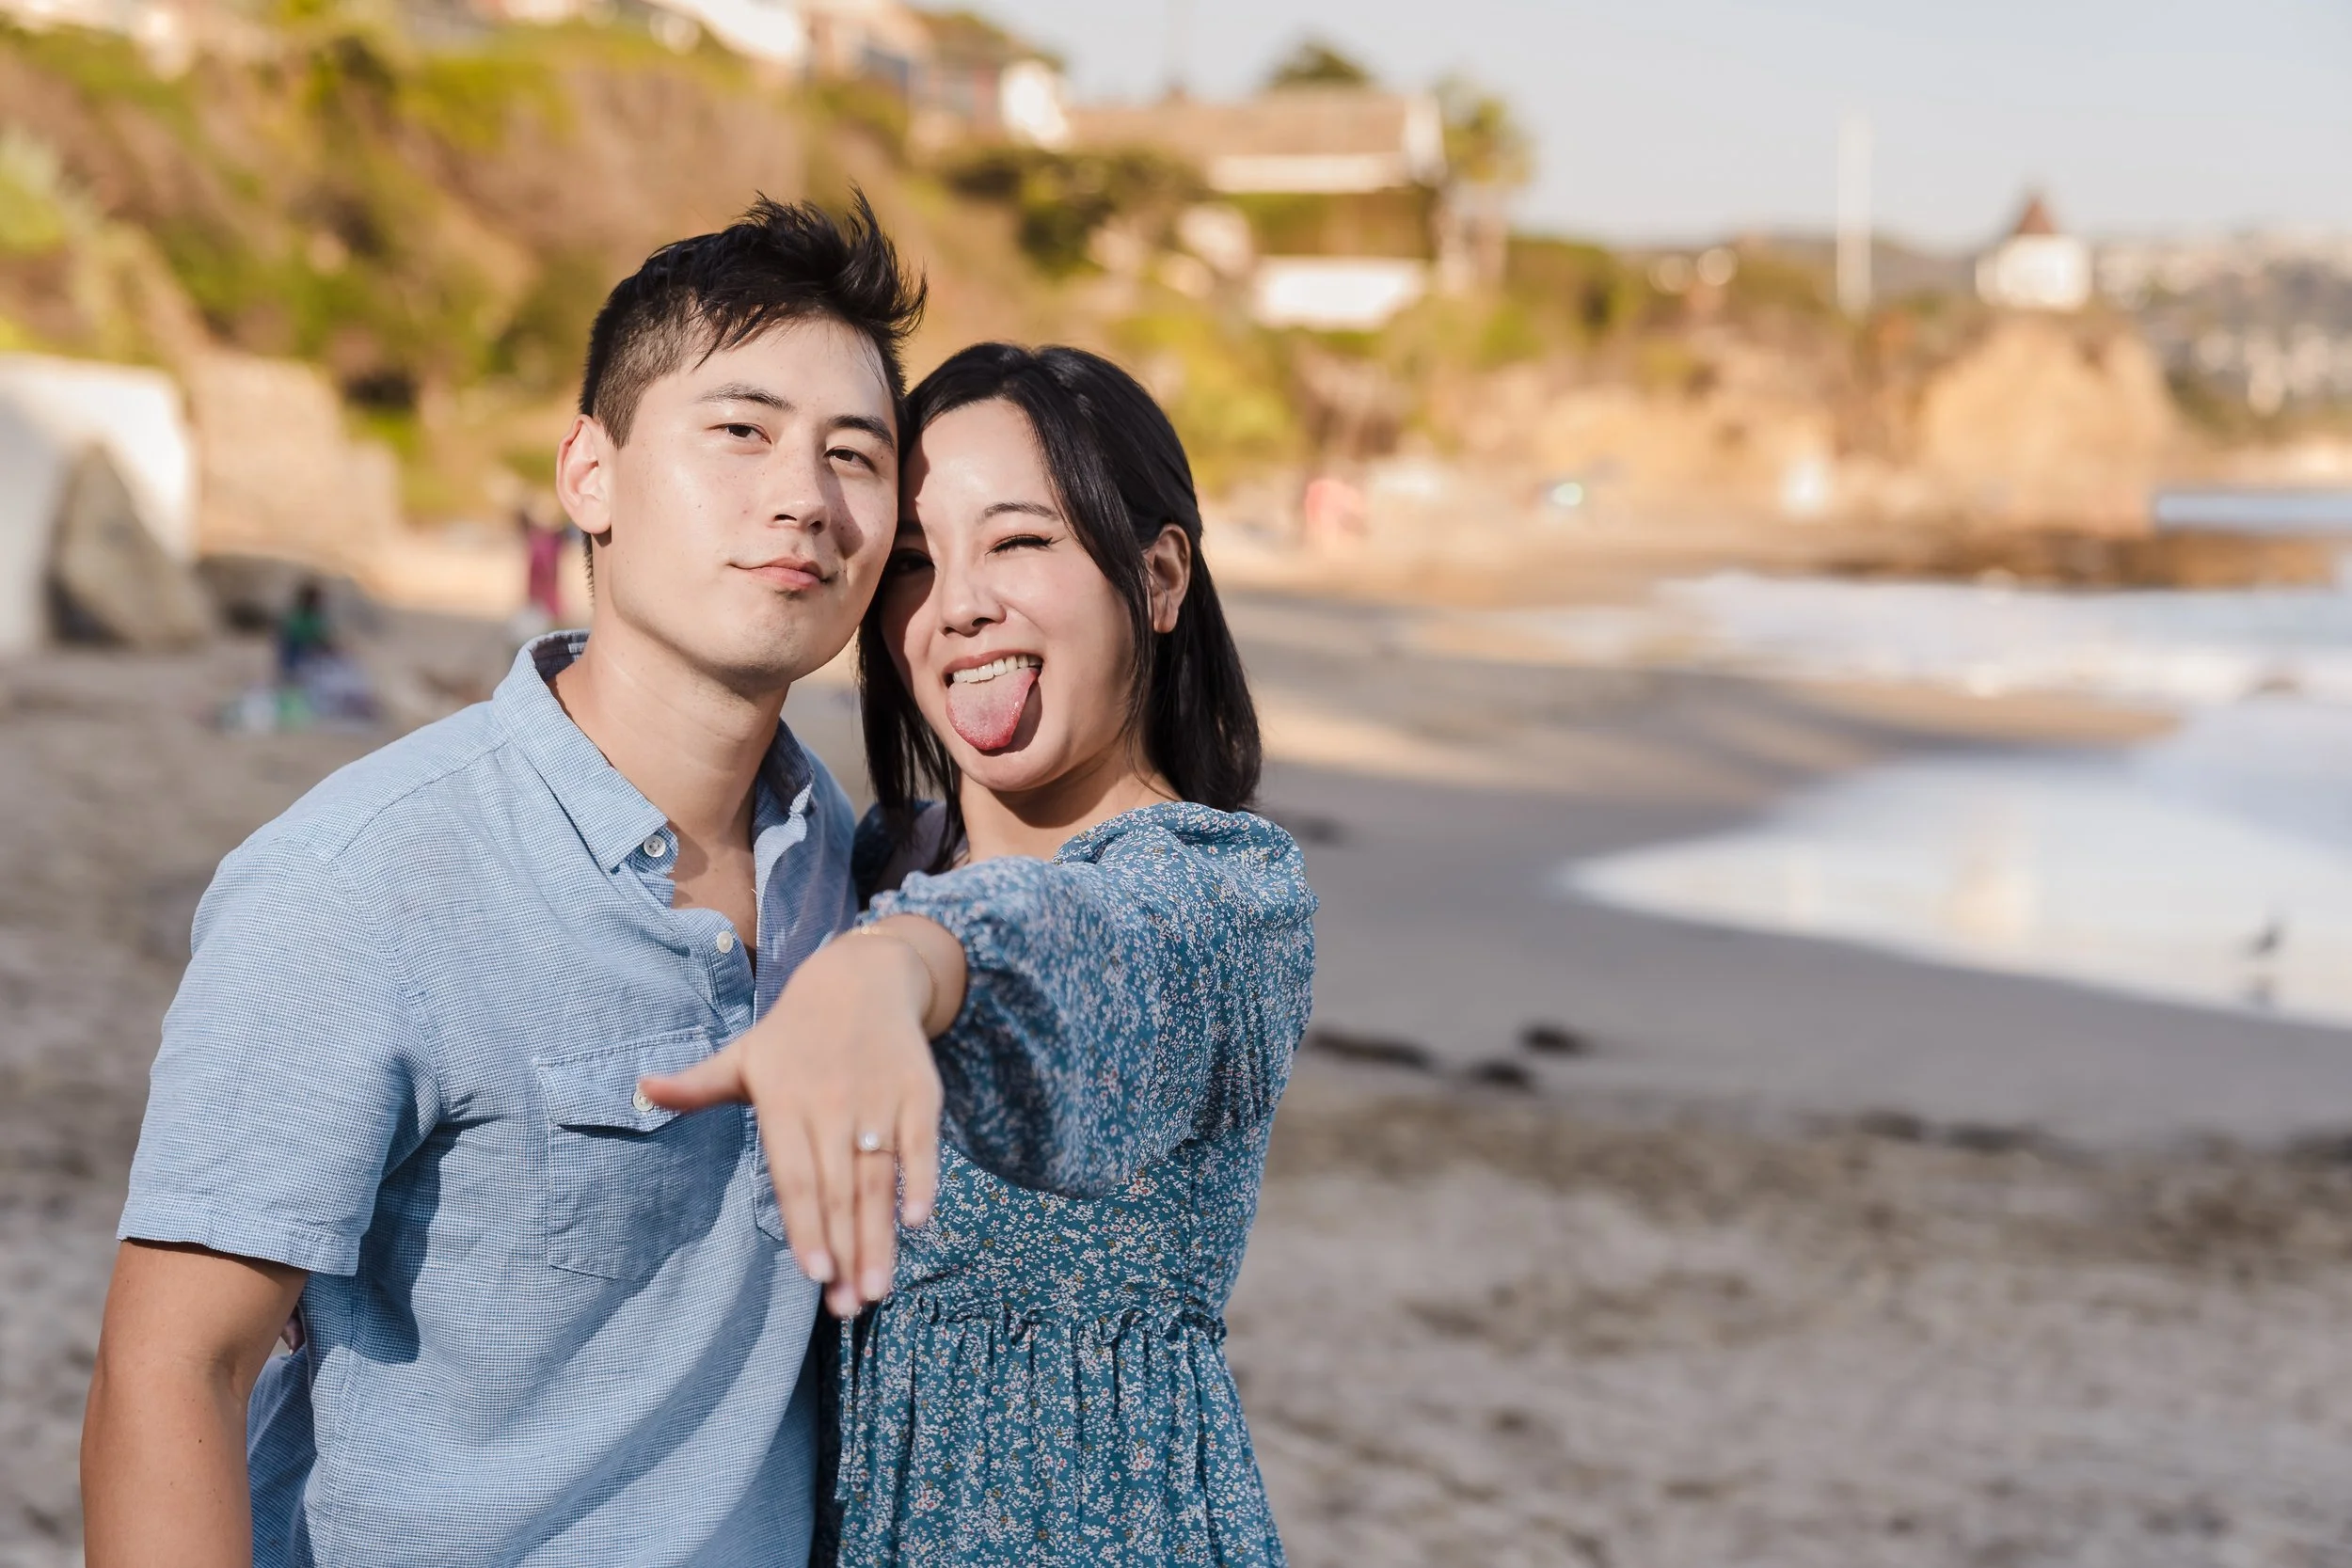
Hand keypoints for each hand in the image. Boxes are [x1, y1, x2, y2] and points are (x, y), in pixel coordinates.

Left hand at [640, 920, 961, 1316]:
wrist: (861, 977)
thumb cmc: (794, 1031)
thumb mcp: (743, 1054)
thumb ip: (696, 1086)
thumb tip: (640, 1089)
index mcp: (785, 1102)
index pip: (795, 1177)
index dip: (806, 1226)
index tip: (813, 1274)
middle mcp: (831, 1104)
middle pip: (839, 1189)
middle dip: (845, 1251)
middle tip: (849, 1307)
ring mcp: (878, 1099)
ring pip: (878, 1178)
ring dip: (880, 1236)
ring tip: (877, 1288)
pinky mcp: (918, 1092)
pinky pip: (921, 1144)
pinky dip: (921, 1180)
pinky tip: (917, 1221)